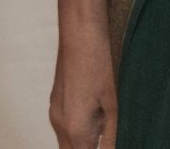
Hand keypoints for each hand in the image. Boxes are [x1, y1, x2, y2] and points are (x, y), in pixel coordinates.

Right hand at [49, 9, 117, 147]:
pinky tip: (97, 118)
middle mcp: (59, 124)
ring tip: (105, 129)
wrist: (80, 32)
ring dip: (84, 143)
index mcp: (75, 129)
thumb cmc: (100, 65)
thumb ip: (111, 138)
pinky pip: (64, 128)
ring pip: (66, 143)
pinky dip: (78, 132)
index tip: (109, 145)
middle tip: (105, 140)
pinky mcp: (55, 101)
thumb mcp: (114, 106)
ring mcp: (55, 112)